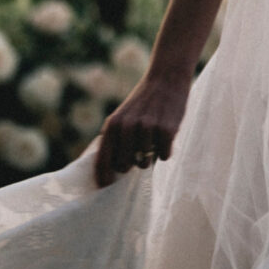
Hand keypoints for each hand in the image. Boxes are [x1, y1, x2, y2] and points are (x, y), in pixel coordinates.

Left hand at [93, 63, 193, 186]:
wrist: (166, 79)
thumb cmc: (144, 103)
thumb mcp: (123, 116)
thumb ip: (116, 139)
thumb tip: (112, 169)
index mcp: (113, 124)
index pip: (103, 158)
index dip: (103, 176)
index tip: (103, 188)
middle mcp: (127, 127)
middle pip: (124, 165)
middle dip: (132, 163)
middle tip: (139, 152)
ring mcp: (147, 129)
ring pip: (146, 162)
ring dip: (151, 154)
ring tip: (154, 136)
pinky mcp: (166, 130)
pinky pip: (164, 156)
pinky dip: (166, 150)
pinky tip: (166, 134)